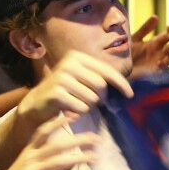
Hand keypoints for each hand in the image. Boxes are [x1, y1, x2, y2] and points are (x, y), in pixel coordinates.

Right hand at [0, 115, 99, 169]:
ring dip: (79, 159)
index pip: (43, 132)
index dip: (58, 122)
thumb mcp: (23, 167)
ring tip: (95, 157)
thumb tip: (63, 157)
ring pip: (59, 162)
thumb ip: (40, 159)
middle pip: (56, 146)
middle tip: (96, 137)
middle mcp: (29, 160)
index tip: (74, 114)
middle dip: (78, 140)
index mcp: (27, 152)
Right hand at [17, 49, 132, 126]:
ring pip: (92, 97)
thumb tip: (127, 88)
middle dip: (101, 98)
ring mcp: (61, 77)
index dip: (120, 83)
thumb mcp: (82, 79)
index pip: (106, 70)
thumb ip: (100, 78)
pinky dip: (80, 112)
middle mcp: (69, 63)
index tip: (130, 94)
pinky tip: (70, 110)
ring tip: (78, 104)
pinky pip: (81, 107)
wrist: (38, 102)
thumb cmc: (66, 91)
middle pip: (100, 85)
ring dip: (89, 106)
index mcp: (77, 57)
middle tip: (94, 103)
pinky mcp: (56, 93)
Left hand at [131, 15, 168, 77]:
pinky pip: (166, 71)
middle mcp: (158, 53)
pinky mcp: (155, 73)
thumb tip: (155, 16)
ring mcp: (158, 62)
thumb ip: (145, 29)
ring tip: (165, 50)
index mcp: (155, 43)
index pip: (168, 35)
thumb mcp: (135, 38)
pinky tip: (158, 62)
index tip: (168, 27)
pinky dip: (165, 67)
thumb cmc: (125, 53)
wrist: (118, 68)